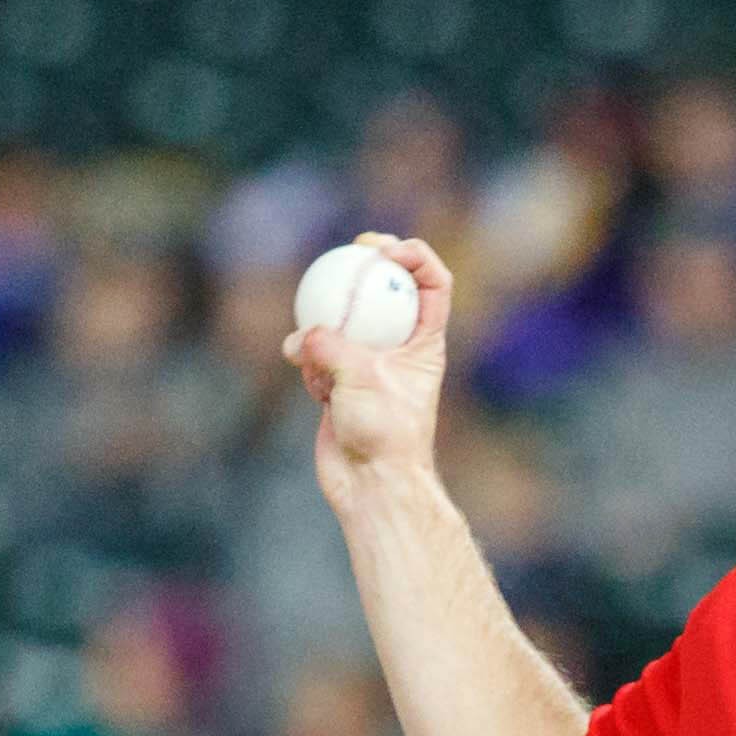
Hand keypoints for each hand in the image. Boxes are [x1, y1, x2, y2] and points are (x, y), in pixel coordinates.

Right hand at [289, 233, 454, 495]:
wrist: (370, 484)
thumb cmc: (384, 434)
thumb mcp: (363, 380)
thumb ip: (332, 347)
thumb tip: (302, 336)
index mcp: (424, 342)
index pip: (433, 284)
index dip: (417, 256)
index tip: (388, 251)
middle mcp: (398, 347)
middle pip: (386, 289)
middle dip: (368, 265)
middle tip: (351, 250)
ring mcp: (366, 362)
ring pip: (342, 321)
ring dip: (323, 330)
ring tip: (316, 354)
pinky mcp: (338, 381)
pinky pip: (317, 353)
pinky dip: (309, 364)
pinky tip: (311, 384)